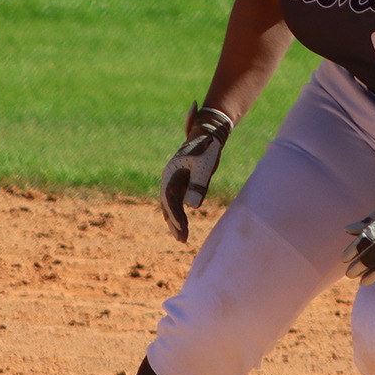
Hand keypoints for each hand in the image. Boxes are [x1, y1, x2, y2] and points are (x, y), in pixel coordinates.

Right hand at [158, 105, 233, 241]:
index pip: (170, 199)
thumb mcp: (205, 166)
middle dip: (174, 223)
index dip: (175, 215)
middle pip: (167, 204)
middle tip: (182, 240)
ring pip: (169, 204)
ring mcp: (173, 180)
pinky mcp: (180, 182)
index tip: (182, 229)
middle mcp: (169, 177)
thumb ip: (198, 186)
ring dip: (174, 221)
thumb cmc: (208, 149)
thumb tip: (192, 208)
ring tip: (182, 238)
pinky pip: (175, 202)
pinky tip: (182, 226)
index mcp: (172, 172)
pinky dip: (177, 214)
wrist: (208, 135)